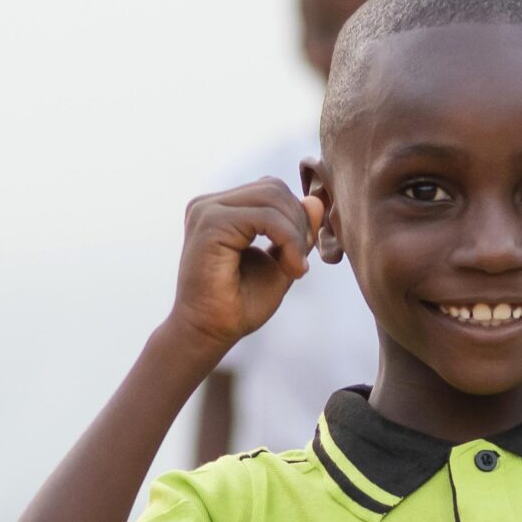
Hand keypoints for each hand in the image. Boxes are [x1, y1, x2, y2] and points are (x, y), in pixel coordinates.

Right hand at [168, 178, 323, 353]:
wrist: (208, 333)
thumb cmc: (238, 304)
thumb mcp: (278, 264)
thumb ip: (296, 234)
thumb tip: (315, 200)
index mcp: (221, 210)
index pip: (270, 191)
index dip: (296, 218)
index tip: (301, 259)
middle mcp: (209, 204)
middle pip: (273, 188)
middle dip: (298, 223)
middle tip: (300, 263)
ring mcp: (206, 210)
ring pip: (272, 197)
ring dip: (294, 234)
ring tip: (294, 267)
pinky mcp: (210, 223)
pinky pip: (265, 217)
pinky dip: (288, 239)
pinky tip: (291, 267)